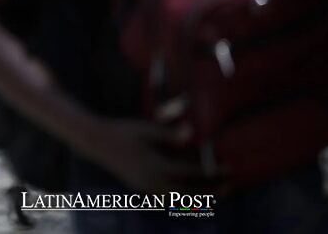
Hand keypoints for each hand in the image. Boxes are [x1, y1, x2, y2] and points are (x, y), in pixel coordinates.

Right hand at [87, 117, 226, 194]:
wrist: (97, 142)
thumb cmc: (123, 131)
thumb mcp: (147, 129)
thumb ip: (170, 134)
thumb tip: (192, 132)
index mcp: (157, 167)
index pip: (192, 173)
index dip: (213, 171)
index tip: (230, 168)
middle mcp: (153, 182)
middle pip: (189, 192)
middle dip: (211, 191)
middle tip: (231, 186)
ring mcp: (146, 187)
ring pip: (178, 198)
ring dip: (199, 196)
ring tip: (216, 192)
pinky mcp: (142, 188)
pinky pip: (167, 197)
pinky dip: (182, 197)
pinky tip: (189, 192)